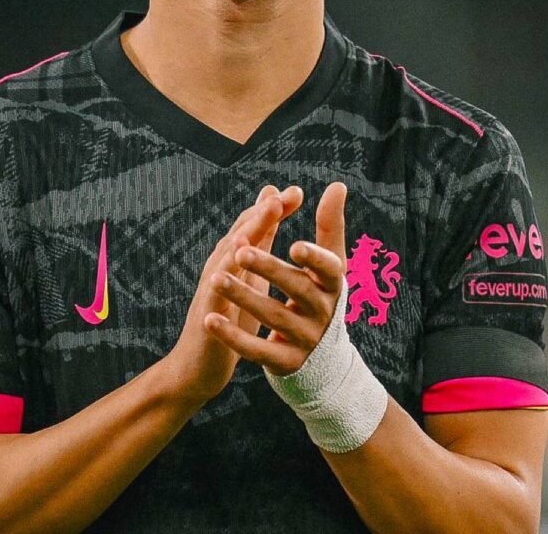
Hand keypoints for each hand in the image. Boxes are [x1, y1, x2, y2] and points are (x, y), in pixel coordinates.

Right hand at [167, 184, 303, 404]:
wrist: (198, 363)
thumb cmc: (229, 314)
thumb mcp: (249, 273)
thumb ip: (262, 239)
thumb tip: (274, 207)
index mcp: (235, 258)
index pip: (255, 227)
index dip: (274, 210)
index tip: (296, 192)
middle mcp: (221, 268)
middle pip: (239, 236)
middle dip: (259, 217)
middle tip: (277, 199)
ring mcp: (211, 291)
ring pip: (225, 261)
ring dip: (238, 243)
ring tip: (254, 229)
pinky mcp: (207, 318)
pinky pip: (212, 299)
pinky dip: (218, 284)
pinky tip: (226, 273)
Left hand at [203, 181, 347, 375]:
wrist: (322, 358)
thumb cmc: (320, 295)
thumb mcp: (329, 264)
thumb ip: (330, 225)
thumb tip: (337, 185)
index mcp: (334, 285)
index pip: (330, 269)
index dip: (314, 259)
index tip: (294, 245)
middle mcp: (323, 313)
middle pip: (296, 289)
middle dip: (268, 269)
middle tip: (240, 251)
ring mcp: (304, 340)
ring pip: (272, 316)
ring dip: (243, 296)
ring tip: (216, 278)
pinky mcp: (284, 362)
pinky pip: (256, 350)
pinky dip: (232, 336)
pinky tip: (210, 319)